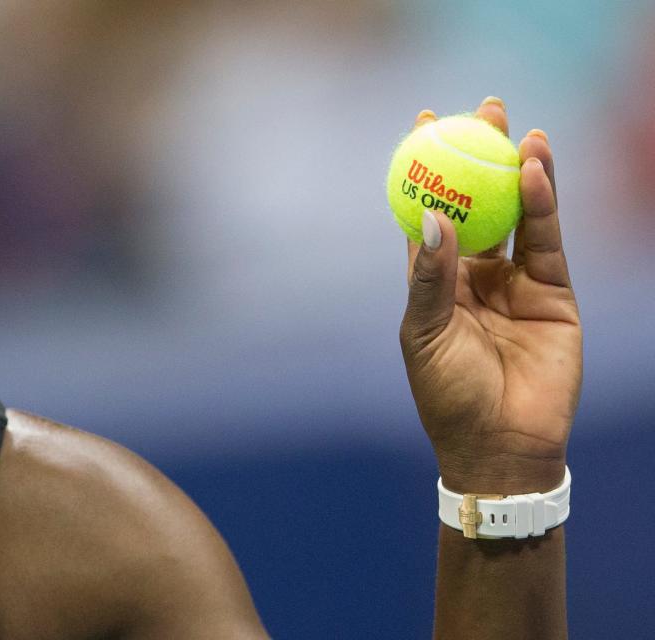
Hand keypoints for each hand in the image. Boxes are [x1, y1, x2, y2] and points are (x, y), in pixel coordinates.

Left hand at [399, 97, 581, 494]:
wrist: (500, 444)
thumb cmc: (448, 394)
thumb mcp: (427, 333)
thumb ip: (430, 278)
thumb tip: (431, 219)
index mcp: (435, 281)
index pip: (430, 215)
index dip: (429, 170)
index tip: (423, 126)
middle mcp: (474, 274)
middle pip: (478, 202)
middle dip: (480, 155)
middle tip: (481, 109)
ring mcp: (515, 282)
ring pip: (518, 214)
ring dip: (518, 170)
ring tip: (518, 127)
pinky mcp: (553, 293)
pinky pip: (547, 240)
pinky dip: (543, 205)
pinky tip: (536, 169)